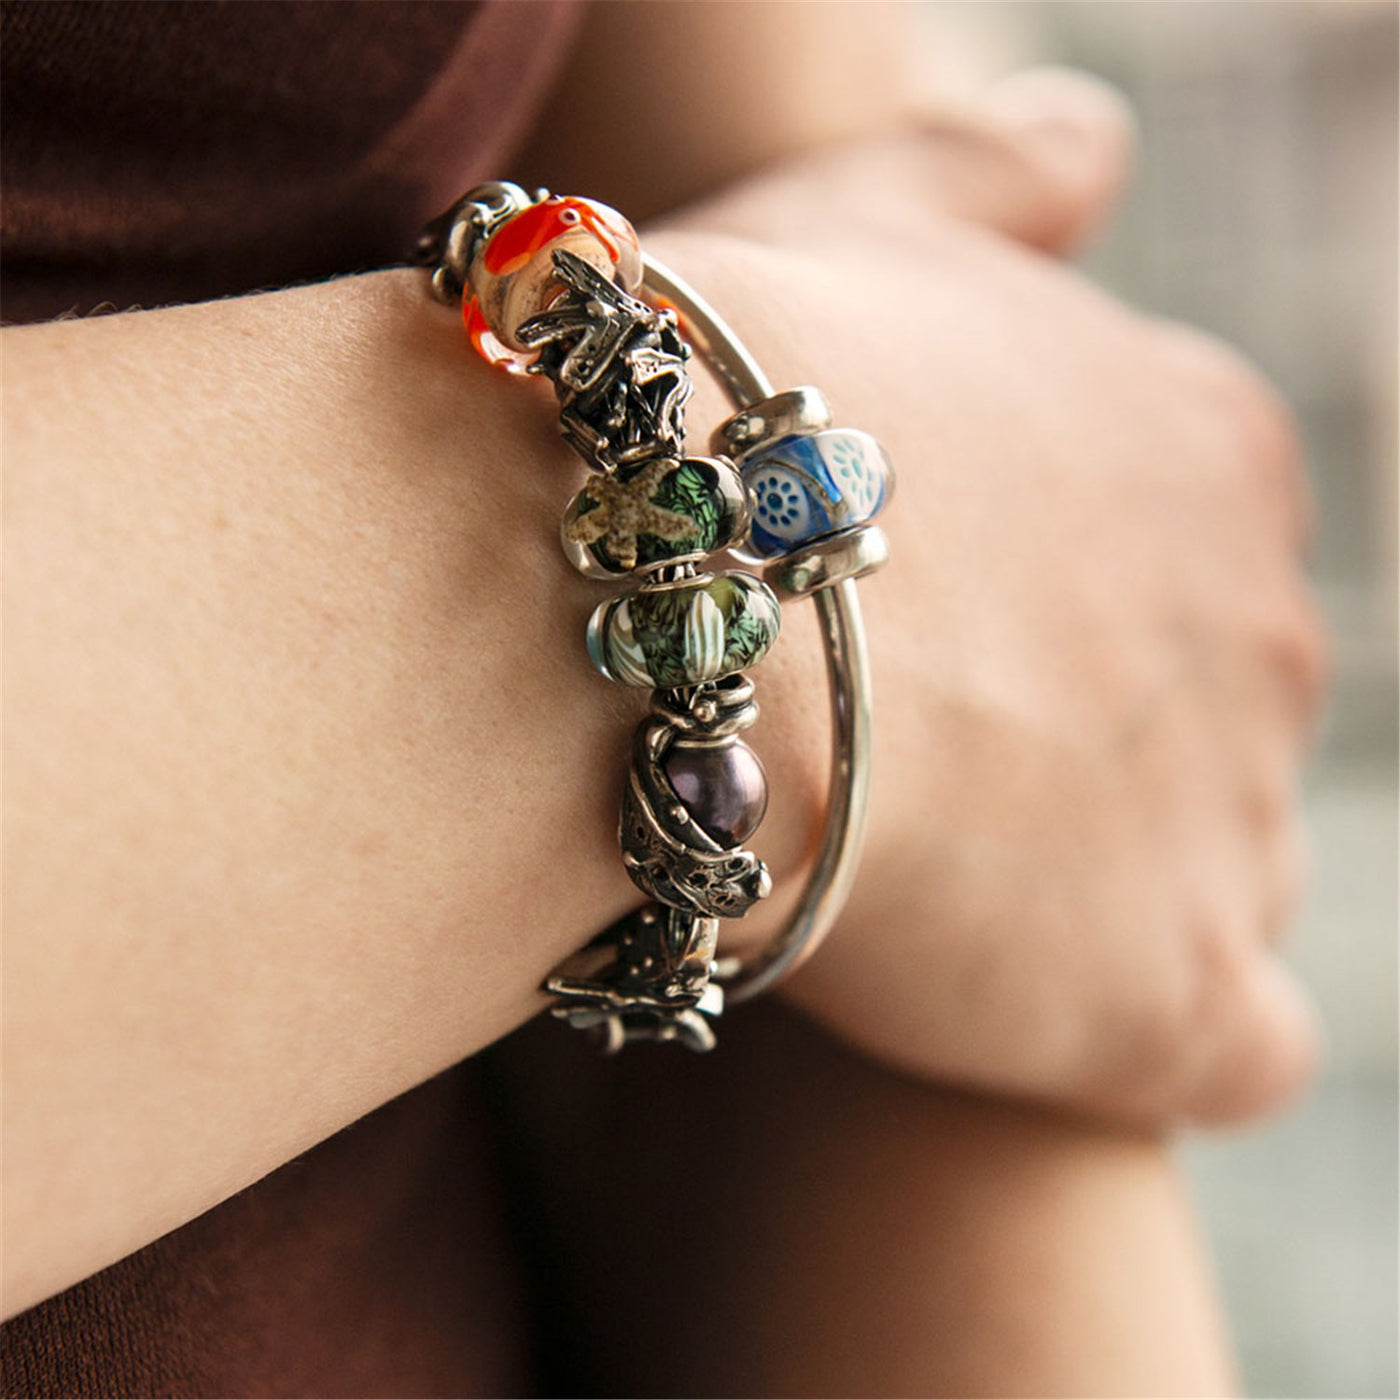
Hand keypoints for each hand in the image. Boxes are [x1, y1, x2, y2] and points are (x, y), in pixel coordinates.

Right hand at [651, 73, 1325, 1125]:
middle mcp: (1263, 625)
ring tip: (931, 879)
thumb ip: (997, 177)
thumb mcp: (869, 221)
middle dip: (1076, 743)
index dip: (1050, 610)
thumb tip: (1089, 149)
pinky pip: (1225, 1044)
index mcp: (1202, 449)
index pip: (1186, 552)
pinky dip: (1143, 1031)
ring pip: (1215, 874)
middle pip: (1205, 717)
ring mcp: (1229, 818)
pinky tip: (1035, 1012)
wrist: (666, 605)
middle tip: (903, 754)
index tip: (920, 636)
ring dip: (1090, 880)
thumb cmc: (726, 405)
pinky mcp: (1158, 996)